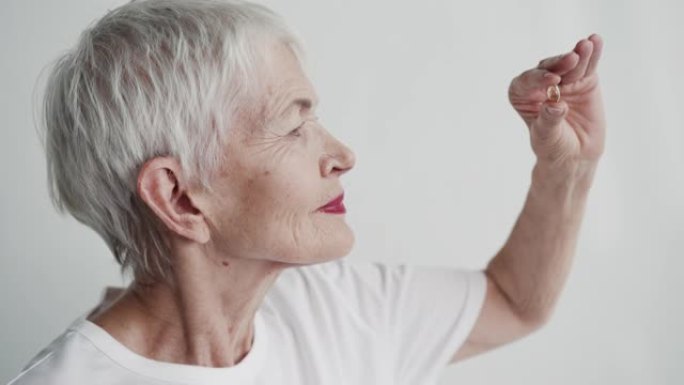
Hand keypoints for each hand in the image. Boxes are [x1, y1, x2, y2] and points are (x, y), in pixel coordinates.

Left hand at [508, 34, 604, 169]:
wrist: (575, 154)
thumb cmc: (554, 146)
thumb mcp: (548, 136)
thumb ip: (549, 120)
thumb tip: (555, 105)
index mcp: (522, 95)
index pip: (526, 82)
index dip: (538, 79)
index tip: (553, 81)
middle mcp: (540, 83)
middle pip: (548, 69)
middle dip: (559, 64)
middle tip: (572, 59)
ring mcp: (563, 80)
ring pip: (570, 65)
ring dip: (579, 54)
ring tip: (587, 44)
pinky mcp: (583, 79)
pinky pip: (587, 65)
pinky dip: (593, 54)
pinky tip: (596, 41)